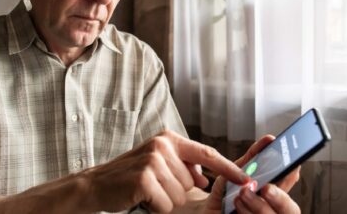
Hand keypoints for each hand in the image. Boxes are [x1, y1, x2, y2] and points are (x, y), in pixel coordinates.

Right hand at [83, 130, 246, 212]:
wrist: (98, 184)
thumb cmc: (131, 175)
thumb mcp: (159, 163)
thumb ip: (184, 166)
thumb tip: (205, 178)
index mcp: (169, 139)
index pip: (207, 153)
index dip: (229, 168)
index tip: (248, 179)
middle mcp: (163, 145)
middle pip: (192, 181)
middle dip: (177, 191)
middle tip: (154, 186)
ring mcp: (152, 160)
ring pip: (180, 194)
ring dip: (165, 200)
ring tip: (146, 191)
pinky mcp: (144, 177)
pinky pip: (166, 203)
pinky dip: (156, 206)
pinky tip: (141, 197)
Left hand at [204, 135, 300, 213]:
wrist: (207, 209)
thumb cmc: (226, 191)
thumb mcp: (238, 171)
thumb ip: (254, 157)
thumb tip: (269, 139)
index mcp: (275, 193)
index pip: (292, 187)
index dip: (292, 178)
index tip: (289, 167)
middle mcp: (274, 209)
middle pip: (291, 210)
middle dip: (280, 198)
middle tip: (265, 188)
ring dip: (258, 205)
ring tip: (242, 194)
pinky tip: (235, 206)